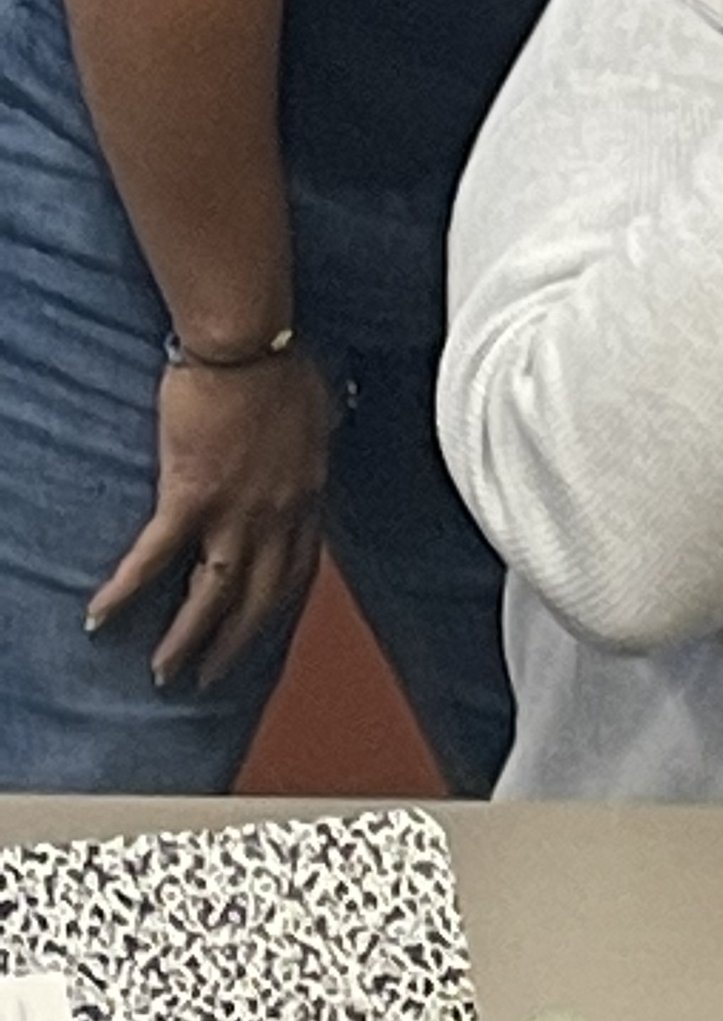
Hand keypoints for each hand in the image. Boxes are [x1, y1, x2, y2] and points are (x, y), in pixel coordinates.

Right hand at [87, 348, 333, 686]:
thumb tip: (322, 427)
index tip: (265, 633)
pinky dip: (126, 590)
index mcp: (307, 493)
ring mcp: (235, 510)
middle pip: (259, 597)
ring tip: (164, 671)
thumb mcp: (319, 407)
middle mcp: (278, 513)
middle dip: (235, 643)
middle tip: (212, 677)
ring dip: (186, 638)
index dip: (280, 607)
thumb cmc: (284, 362)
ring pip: (212, 593)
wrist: (251, 342)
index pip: (299, 568)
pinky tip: (102, 615)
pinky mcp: (189, 497)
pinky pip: (154, 557)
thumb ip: (316, 433)